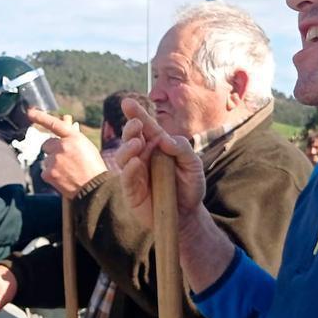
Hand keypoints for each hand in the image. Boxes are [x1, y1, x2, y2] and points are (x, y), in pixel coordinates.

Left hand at [28, 108, 107, 198]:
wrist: (95, 189)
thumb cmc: (93, 167)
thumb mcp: (86, 147)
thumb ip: (73, 135)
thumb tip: (66, 119)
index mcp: (74, 137)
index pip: (54, 124)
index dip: (41, 117)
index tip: (30, 112)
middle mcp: (63, 146)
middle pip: (47, 144)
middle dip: (52, 150)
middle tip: (65, 160)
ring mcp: (54, 160)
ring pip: (47, 159)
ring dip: (53, 164)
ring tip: (68, 171)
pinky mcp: (48, 173)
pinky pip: (45, 171)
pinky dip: (52, 175)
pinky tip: (63, 178)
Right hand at [114, 97, 206, 230]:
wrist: (188, 215)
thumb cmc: (190, 187)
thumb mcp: (193, 165)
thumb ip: (182, 149)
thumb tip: (164, 139)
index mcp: (157, 146)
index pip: (145, 127)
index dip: (136, 114)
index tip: (127, 102)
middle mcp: (143, 157)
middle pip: (130, 138)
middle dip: (131, 129)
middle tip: (137, 125)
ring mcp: (136, 174)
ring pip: (124, 156)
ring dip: (128, 147)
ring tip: (138, 143)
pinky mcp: (132, 191)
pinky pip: (126, 178)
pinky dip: (130, 169)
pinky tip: (136, 163)